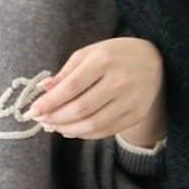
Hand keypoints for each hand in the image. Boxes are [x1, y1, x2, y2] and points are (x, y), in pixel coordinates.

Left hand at [27, 36, 165, 146]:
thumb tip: (44, 90)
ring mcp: (130, 100)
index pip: (71, 87)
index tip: (33, 110)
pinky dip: (84, 134)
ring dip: (68, 129)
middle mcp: (119, 81)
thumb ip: (66, 72)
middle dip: (56, 118)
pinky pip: (105, 131)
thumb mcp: (89, 54)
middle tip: (41, 120)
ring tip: (54, 126)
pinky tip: (71, 129)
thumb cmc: (115, 55)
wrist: (155, 61)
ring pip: (92, 124)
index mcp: (104, 60)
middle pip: (80, 109)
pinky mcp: (136, 114)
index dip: (49, 102)